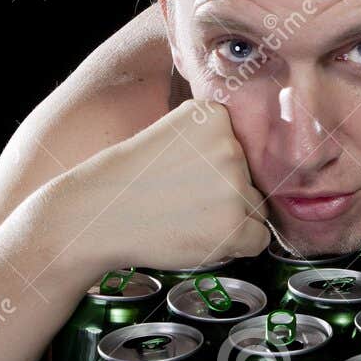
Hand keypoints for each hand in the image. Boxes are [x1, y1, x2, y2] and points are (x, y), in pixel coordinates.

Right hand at [50, 99, 270, 274]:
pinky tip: (201, 236)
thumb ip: (214, 139)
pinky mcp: (234, 224)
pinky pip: (260, 239)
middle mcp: (230, 146)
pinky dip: (237, 245)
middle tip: (185, 201)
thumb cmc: (132, 180)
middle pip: (254, 179)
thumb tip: (262, 157)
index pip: (246, 148)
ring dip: (232, 219)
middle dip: (228, 194)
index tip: (190, 174)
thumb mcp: (174, 134)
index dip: (220, 168)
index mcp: (215, 116)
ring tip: (188, 218)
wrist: (98, 215)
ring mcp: (234, 185)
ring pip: (257, 209)